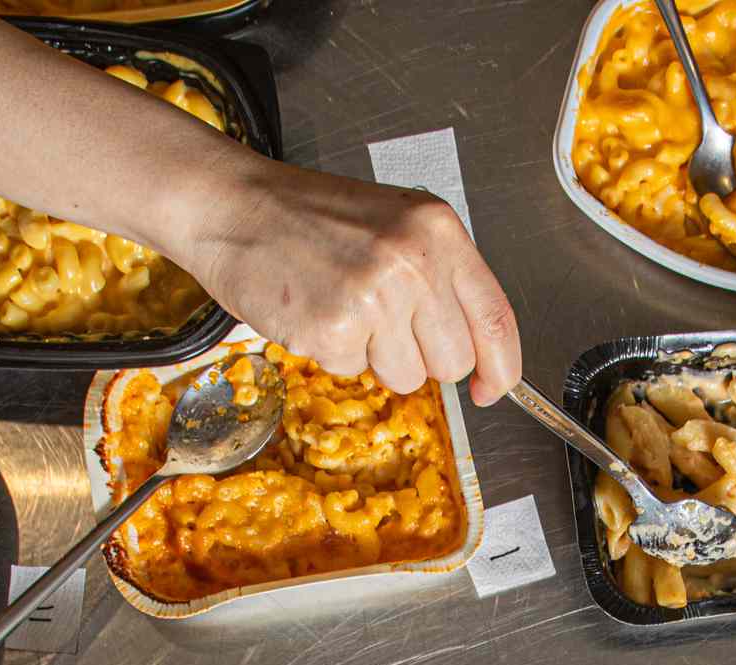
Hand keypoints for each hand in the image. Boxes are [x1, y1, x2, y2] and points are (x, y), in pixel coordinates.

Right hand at [179, 155, 520, 404]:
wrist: (235, 205)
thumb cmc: (310, 216)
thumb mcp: (395, 224)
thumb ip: (440, 279)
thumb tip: (475, 353)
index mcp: (437, 230)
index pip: (495, 317)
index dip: (501, 365)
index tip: (492, 386)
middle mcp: (413, 262)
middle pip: (453, 361)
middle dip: (423, 358)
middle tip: (385, 322)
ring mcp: (374, 297)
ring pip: (408, 377)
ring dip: (376, 357)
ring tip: (345, 306)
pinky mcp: (334, 329)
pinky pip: (355, 372)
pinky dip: (334, 353)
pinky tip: (316, 310)